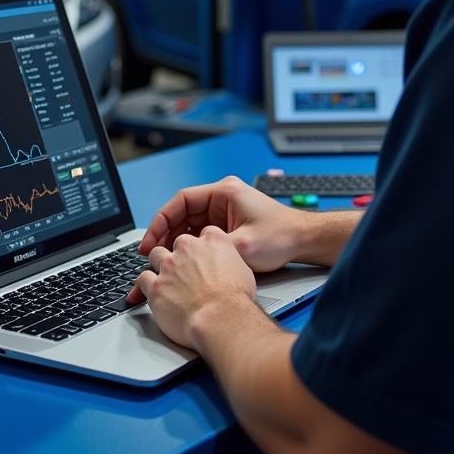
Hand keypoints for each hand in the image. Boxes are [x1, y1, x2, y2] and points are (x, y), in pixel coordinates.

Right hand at [132, 175, 306, 276]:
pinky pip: (201, 233)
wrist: (304, 240)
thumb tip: (186, 258)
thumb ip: (213, 249)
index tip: (150, 240)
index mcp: (224, 192)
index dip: (161, 220)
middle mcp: (223, 197)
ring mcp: (225, 211)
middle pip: (182, 212)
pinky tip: (181, 261)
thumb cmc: (281, 236)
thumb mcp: (243, 246)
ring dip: (175, 241)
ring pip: (190, 224)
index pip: (181, 200)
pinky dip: (189, 245)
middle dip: (164, 233)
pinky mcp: (228, 225)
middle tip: (149, 254)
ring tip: (161, 261)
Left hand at [135, 226, 257, 349]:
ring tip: (165, 278)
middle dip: (180, 255)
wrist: (221, 320)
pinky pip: (143, 279)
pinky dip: (145, 285)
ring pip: (156, 255)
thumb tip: (226, 267)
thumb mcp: (243, 270)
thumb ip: (229, 261)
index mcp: (212, 240)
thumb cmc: (235, 300)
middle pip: (178, 243)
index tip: (202, 256)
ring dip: (159, 265)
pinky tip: (150, 291)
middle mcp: (189, 248)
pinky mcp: (156, 286)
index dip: (201, 247)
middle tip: (184, 270)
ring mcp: (170, 266)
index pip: (203, 234)